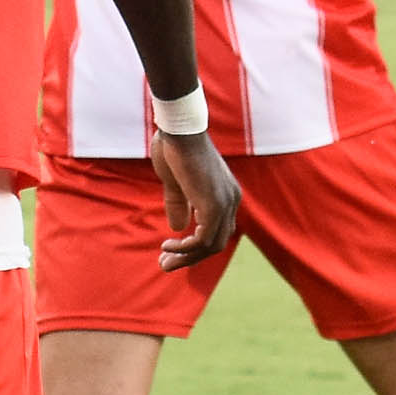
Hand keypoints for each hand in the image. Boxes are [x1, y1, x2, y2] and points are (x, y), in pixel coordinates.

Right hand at [151, 128, 239, 270]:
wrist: (178, 129)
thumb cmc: (175, 147)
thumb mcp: (175, 182)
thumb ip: (179, 204)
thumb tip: (178, 228)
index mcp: (226, 193)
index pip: (217, 230)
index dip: (195, 246)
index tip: (171, 251)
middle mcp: (232, 199)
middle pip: (217, 243)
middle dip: (190, 258)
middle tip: (165, 265)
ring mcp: (225, 203)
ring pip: (211, 246)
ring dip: (186, 257)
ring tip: (163, 262)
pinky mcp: (214, 205)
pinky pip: (204, 240)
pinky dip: (185, 248)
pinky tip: (167, 246)